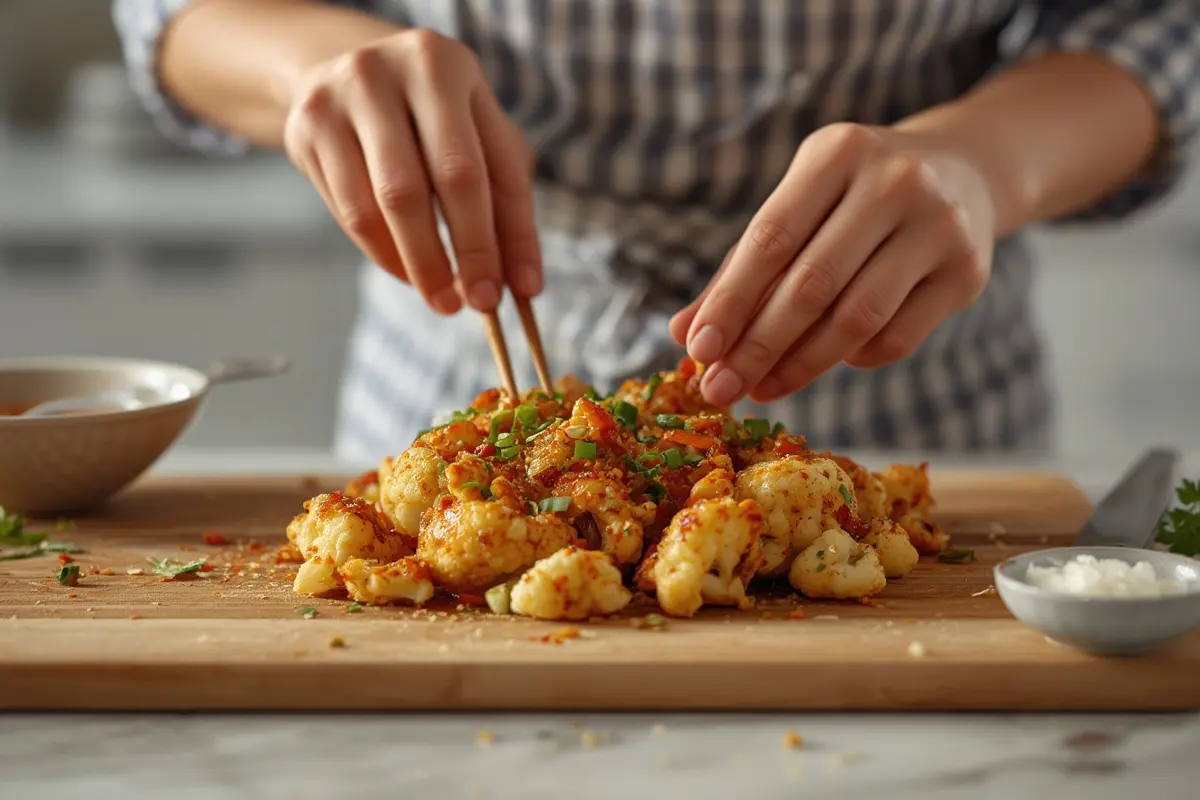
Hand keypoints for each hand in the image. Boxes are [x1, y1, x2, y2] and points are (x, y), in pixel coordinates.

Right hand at [283, 30, 539, 313]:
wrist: (347, 65)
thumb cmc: (434, 114)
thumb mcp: (479, 133)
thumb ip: (505, 202)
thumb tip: (521, 284)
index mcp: (441, 66)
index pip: (480, 168)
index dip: (505, 235)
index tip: (520, 290)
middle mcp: (382, 73)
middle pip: (424, 187)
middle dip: (458, 254)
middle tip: (477, 302)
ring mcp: (334, 101)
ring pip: (378, 207)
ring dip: (418, 265)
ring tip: (443, 297)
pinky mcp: (304, 132)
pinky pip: (349, 213)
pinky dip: (384, 254)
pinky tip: (408, 270)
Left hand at [669, 123, 995, 405]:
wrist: (966, 171)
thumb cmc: (853, 198)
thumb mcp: (798, 207)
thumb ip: (740, 267)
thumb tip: (682, 335)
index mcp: (837, 151)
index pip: (770, 238)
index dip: (730, 301)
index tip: (698, 351)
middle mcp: (894, 180)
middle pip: (811, 284)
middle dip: (757, 346)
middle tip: (720, 389)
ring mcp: (940, 225)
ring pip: (857, 318)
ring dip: (800, 365)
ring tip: (761, 388)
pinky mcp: (968, 272)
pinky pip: (897, 338)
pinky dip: (853, 359)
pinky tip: (829, 359)